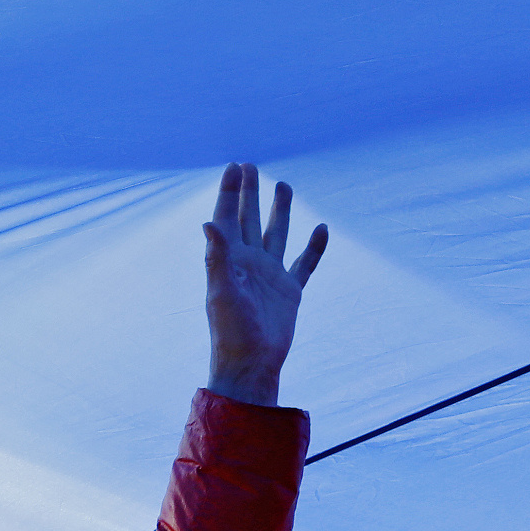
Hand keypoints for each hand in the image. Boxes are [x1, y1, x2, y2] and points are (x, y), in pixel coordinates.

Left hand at [202, 164, 327, 407]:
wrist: (251, 364)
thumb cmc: (231, 332)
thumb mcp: (221, 292)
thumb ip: (217, 257)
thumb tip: (208, 222)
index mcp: (230, 261)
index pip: (228, 218)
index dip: (230, 192)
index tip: (234, 166)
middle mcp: (249, 264)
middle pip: (250, 220)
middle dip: (250, 193)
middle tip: (251, 166)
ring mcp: (270, 276)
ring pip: (277, 234)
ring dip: (280, 210)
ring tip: (283, 185)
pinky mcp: (290, 291)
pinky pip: (305, 263)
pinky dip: (314, 247)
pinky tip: (321, 228)